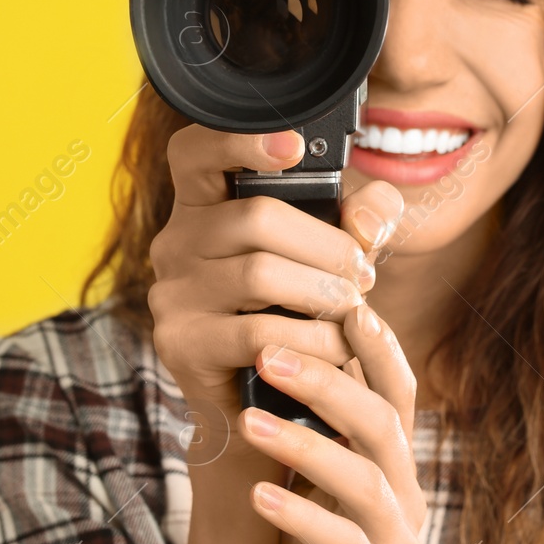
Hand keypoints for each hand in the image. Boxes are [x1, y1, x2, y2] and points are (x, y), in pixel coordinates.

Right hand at [146, 124, 403, 468]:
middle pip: (255, 216)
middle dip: (327, 246)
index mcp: (203, 206)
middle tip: (363, 275)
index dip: (239, 139)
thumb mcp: (331, 259)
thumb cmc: (295, 316)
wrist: (265, 405)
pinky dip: (310, 339)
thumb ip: (360, 222)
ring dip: (324, 294)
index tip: (294, 147)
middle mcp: (175, 242)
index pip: (195, 151)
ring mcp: (171, 293)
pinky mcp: (181, 343)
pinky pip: (256, 331)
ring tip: (353, 312)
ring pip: (259, 273)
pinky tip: (336, 349)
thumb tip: (372, 212)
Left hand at [239, 302, 425, 543]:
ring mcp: (394, 540)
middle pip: (381, 420)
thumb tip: (283, 350)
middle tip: (267, 348)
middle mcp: (405, 493)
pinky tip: (257, 496)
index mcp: (397, 462)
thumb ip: (320, 428)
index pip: (398, 388)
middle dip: (326, 380)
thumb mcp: (326, 483)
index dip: (375, 342)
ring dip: (305, 442)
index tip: (338, 298)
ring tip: (248, 419)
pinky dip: (299, 515)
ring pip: (363, 477)